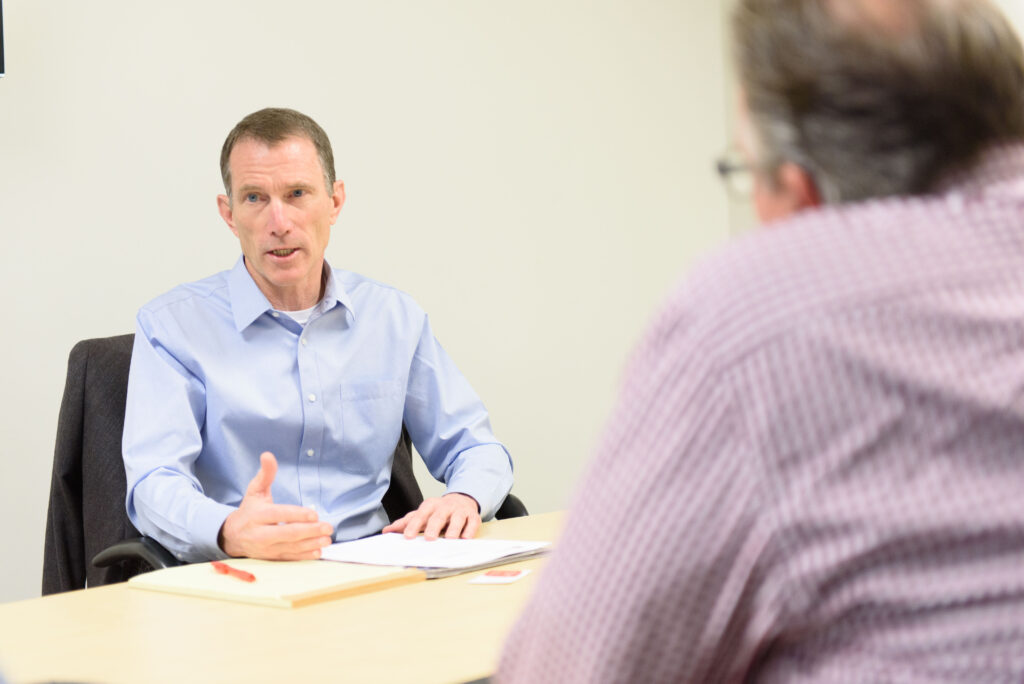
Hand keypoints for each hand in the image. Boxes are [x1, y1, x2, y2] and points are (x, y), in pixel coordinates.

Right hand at [218, 452, 333, 559]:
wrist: (232, 536)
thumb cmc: (249, 510)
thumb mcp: (254, 491)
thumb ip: (265, 474)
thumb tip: (268, 455)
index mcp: (257, 515)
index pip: (278, 515)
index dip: (296, 515)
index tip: (314, 514)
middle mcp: (260, 533)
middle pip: (286, 533)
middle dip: (309, 531)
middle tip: (327, 527)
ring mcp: (266, 548)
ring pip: (290, 547)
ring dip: (310, 544)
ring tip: (327, 539)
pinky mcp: (271, 557)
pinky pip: (289, 558)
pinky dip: (304, 556)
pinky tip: (318, 552)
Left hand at [381, 493, 480, 539]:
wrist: (462, 499)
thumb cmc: (439, 511)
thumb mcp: (422, 514)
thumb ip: (406, 523)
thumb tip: (386, 531)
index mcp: (430, 506)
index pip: (420, 515)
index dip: (413, 525)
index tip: (407, 536)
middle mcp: (445, 507)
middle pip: (438, 516)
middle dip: (434, 526)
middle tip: (429, 538)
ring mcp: (460, 511)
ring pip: (457, 518)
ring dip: (454, 528)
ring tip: (450, 539)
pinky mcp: (472, 516)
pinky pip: (472, 522)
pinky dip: (469, 530)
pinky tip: (466, 538)